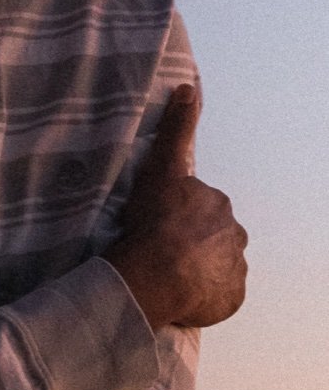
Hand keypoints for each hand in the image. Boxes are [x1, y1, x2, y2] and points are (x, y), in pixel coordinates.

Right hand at [107, 87, 247, 331]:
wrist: (157, 272)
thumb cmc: (155, 222)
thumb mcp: (161, 168)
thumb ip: (176, 130)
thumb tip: (188, 89)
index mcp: (218, 206)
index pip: (201, 209)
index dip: (179, 216)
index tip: (159, 225)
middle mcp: (234, 236)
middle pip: (212, 238)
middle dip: (192, 243)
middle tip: (161, 251)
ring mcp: (234, 270)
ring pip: (216, 267)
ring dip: (198, 271)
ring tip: (167, 276)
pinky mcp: (231, 299)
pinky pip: (218, 297)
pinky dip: (204, 298)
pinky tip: (181, 297)